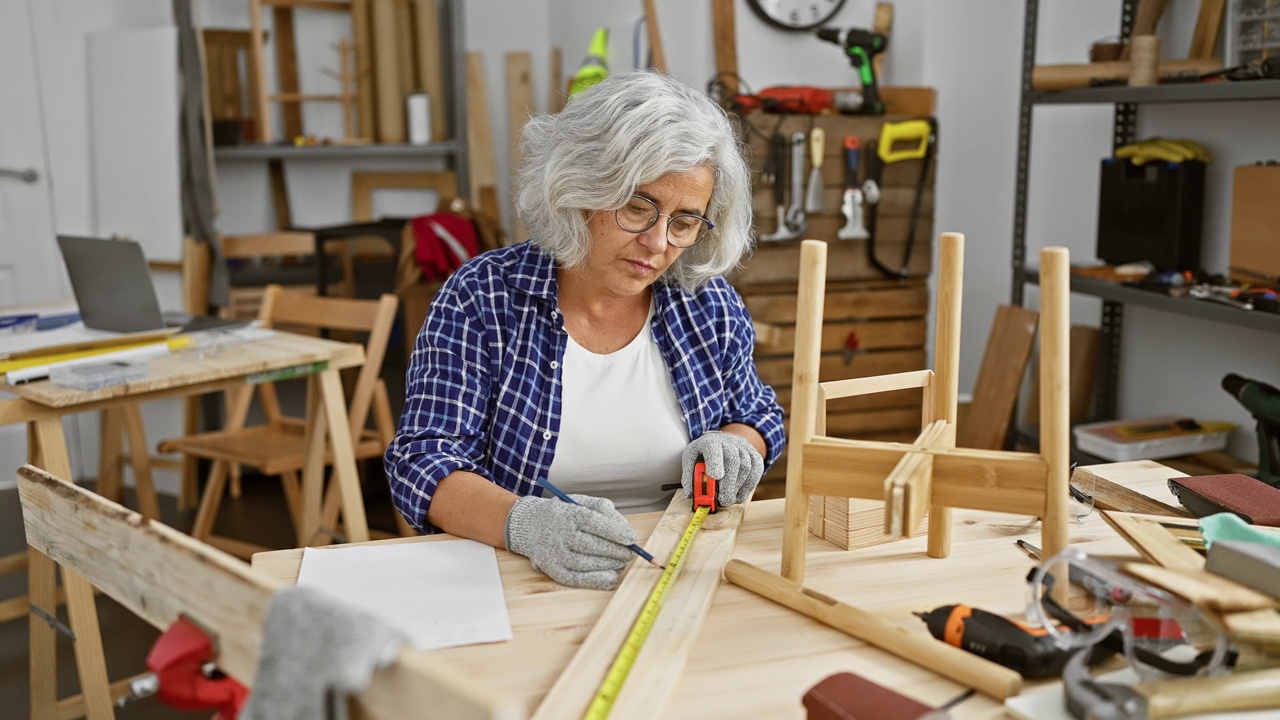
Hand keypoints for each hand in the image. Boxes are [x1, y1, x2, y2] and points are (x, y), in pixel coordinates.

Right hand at [504, 494, 637, 589]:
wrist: (530, 526)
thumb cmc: (562, 514)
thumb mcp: (579, 501)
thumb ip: (603, 509)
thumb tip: (624, 528)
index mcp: (566, 513)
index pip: (593, 522)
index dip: (615, 531)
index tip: (632, 538)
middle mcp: (558, 533)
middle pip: (591, 544)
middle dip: (616, 551)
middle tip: (630, 552)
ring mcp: (554, 553)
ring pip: (586, 563)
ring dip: (609, 565)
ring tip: (621, 562)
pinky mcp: (553, 569)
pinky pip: (576, 578)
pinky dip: (596, 580)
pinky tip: (611, 576)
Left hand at [680, 431, 763, 506]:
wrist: (725, 441)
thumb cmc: (705, 453)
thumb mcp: (691, 459)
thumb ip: (690, 476)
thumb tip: (690, 495)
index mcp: (710, 442)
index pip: (713, 448)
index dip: (715, 463)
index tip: (716, 477)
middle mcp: (729, 442)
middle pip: (732, 461)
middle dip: (729, 484)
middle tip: (724, 501)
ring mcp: (744, 448)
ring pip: (745, 467)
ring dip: (738, 488)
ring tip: (729, 500)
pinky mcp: (755, 456)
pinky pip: (756, 472)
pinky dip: (748, 487)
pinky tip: (739, 496)